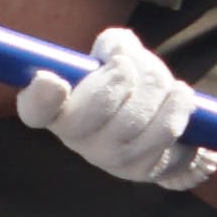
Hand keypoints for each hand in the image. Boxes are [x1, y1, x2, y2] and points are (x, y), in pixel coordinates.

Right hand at [18, 25, 215, 189]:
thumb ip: (114, 46)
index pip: (37, 110)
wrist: (153, 123)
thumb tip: (120, 50)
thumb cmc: (124, 83)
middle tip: (132, 65)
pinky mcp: (146, 170)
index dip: (41, 97)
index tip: (52, 80)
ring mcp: (112, 160)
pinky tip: (177, 102)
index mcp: (58, 109)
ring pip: (145, 119)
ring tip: (164, 82)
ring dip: (161, 88)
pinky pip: (171, 136)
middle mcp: (79, 140)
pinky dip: (180, 109)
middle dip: (129, 74)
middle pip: (104, 106)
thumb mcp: (113, 55)